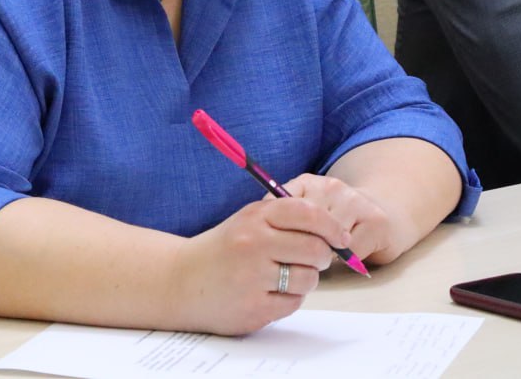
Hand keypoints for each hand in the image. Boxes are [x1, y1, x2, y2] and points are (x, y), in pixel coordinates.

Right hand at [171, 193, 354, 335]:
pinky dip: (287, 299)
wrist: (181, 281)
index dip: (331, 226)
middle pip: (316, 250)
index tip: (340, 237)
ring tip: (281, 276)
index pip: (308, 214)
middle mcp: (254, 244)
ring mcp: (253, 278)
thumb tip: (335, 232)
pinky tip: (267, 293)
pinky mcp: (255, 308)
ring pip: (308, 279)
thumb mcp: (249, 220)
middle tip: (309, 260)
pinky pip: (294, 303)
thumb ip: (286, 219)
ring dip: (303, 280)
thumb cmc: (224, 249)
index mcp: (255, 216)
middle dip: (320, 257)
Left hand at [282, 173, 391, 263]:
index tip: (284, 246)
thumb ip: (285, 219)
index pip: (282, 210)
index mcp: (306, 183)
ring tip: (330, 254)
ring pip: (328, 239)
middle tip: (309, 257)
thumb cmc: (339, 222)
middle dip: (305, 247)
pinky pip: (351, 250)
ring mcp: (354, 201)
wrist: (390, 212)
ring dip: (327, 254)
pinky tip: (350, 254)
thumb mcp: (308, 214)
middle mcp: (331, 187)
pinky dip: (348, 259)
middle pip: (306, 227)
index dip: (281, 234)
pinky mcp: (376, 220)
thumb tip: (263, 236)